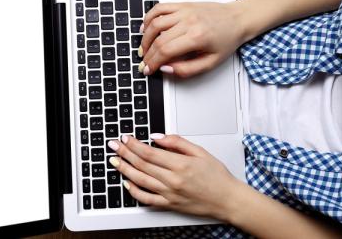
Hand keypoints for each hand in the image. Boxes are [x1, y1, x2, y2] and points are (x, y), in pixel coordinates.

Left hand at [107, 134, 243, 220]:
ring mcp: (170, 194)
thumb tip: (156, 136)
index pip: (150, 152)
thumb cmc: (217, 176)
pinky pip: (147, 199)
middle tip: (113, 145)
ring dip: (124, 169)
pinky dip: (134, 191)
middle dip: (124, 153)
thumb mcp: (200, 151)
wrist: (228, 200)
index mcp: (181, 164)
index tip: (125, 138)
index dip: (134, 144)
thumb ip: (177, 142)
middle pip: (142, 164)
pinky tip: (127, 183)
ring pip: (140, 180)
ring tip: (114, 160)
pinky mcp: (169, 205)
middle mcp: (173, 180)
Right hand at [139, 2, 248, 77]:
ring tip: (144, 48)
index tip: (147, 69)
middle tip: (144, 62)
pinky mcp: (183, 5)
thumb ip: (187, 70)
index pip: (165, 51)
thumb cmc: (227, 39)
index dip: (153, 62)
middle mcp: (189, 22)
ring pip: (155, 23)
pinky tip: (146, 28)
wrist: (238, 19)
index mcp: (197, 37)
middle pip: (158, 39)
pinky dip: (149, 18)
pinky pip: (160, 8)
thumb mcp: (211, 63)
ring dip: (145, 38)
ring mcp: (185, 11)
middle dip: (147, 54)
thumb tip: (166, 68)